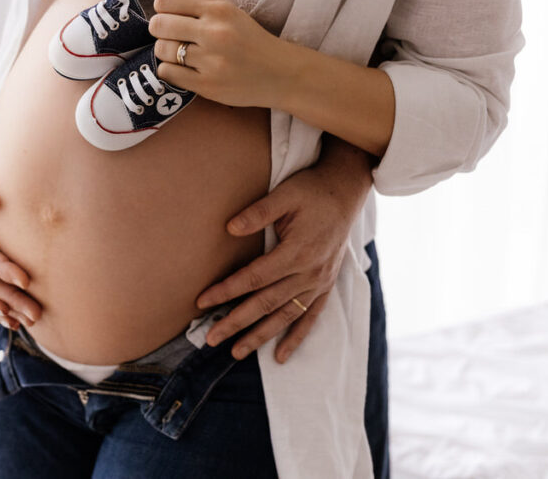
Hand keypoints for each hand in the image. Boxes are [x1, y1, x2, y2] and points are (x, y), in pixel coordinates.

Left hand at [145, 0, 291, 108]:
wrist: (280, 73)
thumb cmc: (247, 37)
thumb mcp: (223, 9)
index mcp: (218, 9)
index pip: (166, 1)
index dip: (161, 9)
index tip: (171, 16)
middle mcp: (214, 33)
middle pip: (158, 25)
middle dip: (160, 30)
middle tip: (173, 36)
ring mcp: (211, 61)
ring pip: (161, 50)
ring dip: (166, 51)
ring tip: (182, 53)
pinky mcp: (207, 85)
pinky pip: (167, 73)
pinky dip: (171, 70)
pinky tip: (186, 68)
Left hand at [194, 137, 372, 362]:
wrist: (345, 192)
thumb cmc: (311, 191)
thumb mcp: (284, 194)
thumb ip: (258, 213)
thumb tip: (229, 228)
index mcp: (296, 252)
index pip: (253, 278)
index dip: (226, 290)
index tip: (202, 301)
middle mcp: (309, 273)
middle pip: (266, 303)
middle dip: (236, 322)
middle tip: (211, 338)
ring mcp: (319, 282)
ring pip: (285, 316)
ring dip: (260, 336)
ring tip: (236, 352)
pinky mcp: (326, 285)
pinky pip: (310, 317)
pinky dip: (295, 338)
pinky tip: (280, 355)